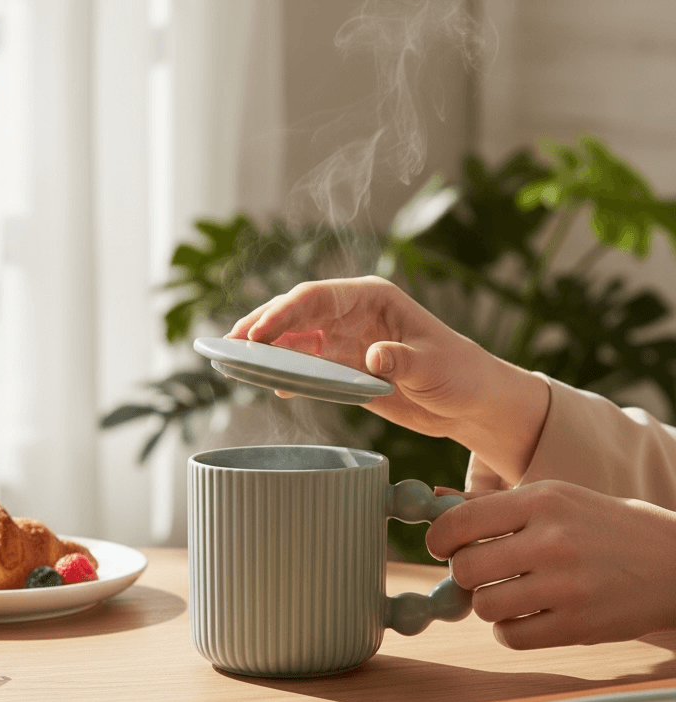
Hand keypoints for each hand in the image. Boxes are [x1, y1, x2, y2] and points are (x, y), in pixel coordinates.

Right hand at [228, 276, 548, 484]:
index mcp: (372, 298)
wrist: (472, 404)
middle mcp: (353, 314)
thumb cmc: (460, 374)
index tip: (258, 333)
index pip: (316, 297)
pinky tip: (267, 383)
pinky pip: (306, 366)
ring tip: (234, 362)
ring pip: (295, 338)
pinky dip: (285, 373)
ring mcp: (347, 341)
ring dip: (266, 349)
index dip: (282, 312)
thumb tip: (374, 355)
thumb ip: (402, 360)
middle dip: (262, 326)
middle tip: (230, 344)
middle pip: (296, 313)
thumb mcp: (433, 367)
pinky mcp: (346, 368)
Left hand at [426, 481, 675, 647]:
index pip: (461, 521)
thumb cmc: (601, 526)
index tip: (441, 546)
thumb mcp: (554, 498)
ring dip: (487, 603)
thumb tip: (434, 502)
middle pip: (466, 568)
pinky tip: (528, 614)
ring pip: (484, 605)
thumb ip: (492, 504)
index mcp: (543, 500)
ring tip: (510, 592)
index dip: (439, 538)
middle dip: (464, 573)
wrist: (671, 561)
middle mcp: (553, 540)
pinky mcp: (577, 626)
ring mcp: (566, 586)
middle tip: (480, 571)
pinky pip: (510, 636)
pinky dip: (509, 629)